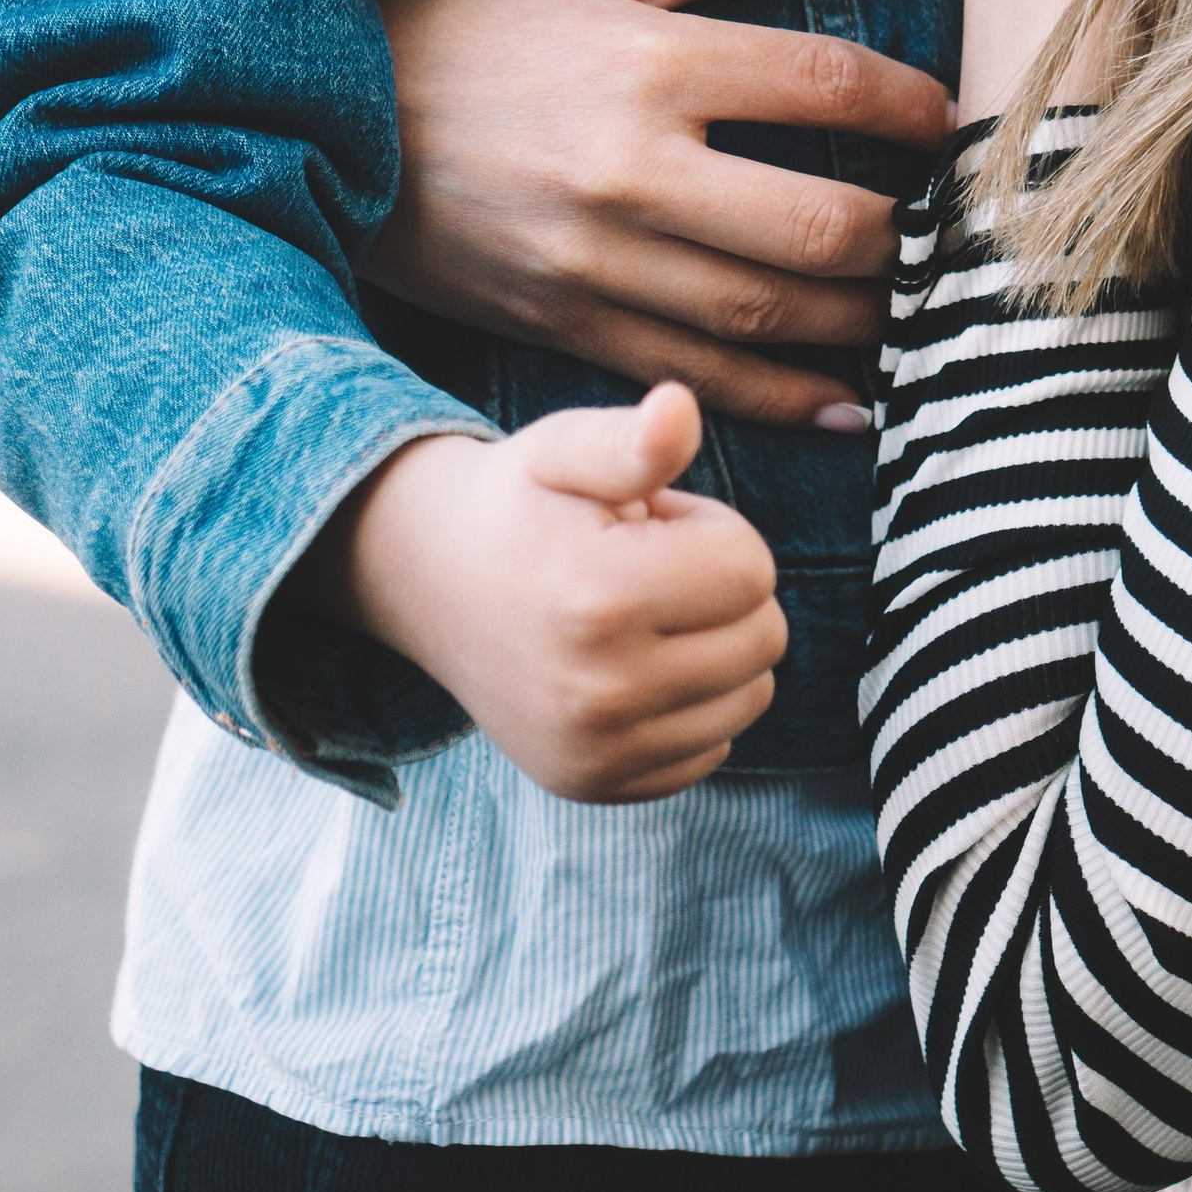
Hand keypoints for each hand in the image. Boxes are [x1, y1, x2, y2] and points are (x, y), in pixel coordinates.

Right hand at [305, 384, 784, 799]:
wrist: (427, 583)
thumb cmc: (515, 504)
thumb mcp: (563, 448)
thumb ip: (632, 439)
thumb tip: (681, 406)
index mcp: (598, 600)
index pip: (752, 568)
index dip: (710, 530)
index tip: (650, 524)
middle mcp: (600, 694)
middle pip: (763, 636)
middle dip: (719, 588)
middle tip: (644, 566)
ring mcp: (598, 752)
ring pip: (751, 695)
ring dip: (714, 646)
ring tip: (639, 614)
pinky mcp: (598, 785)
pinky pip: (714, 748)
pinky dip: (693, 706)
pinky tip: (633, 667)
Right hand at [370, 0, 951, 425]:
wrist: (333, 127)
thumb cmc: (476, 25)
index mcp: (649, 63)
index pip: (824, 84)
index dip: (912, 105)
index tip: (948, 118)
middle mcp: (631, 171)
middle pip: (814, 221)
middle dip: (905, 233)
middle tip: (947, 227)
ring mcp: (598, 263)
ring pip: (767, 313)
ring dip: (865, 320)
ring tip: (918, 304)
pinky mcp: (570, 329)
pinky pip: (699, 378)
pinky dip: (786, 401)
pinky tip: (850, 404)